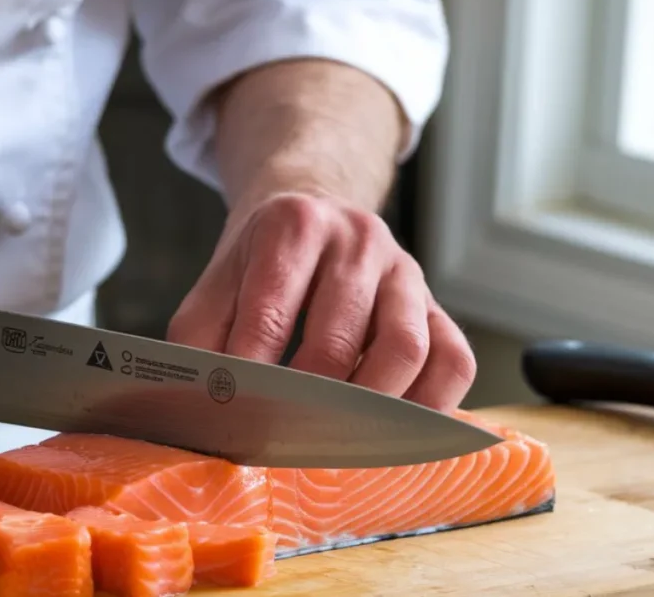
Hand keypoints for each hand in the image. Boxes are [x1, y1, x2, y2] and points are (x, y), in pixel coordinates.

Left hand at [167, 191, 476, 412]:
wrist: (311, 217)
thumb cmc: (259, 264)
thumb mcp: (215, 283)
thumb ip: (199, 338)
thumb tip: (201, 403)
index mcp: (294, 225)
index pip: (272, 309)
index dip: (252, 369)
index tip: (237, 412)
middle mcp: (357, 239)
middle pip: (340, 335)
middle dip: (308, 398)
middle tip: (284, 436)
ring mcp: (405, 271)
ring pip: (407, 348)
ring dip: (371, 406)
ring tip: (337, 436)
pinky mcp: (436, 305)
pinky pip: (454, 360)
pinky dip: (430, 405)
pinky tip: (392, 427)